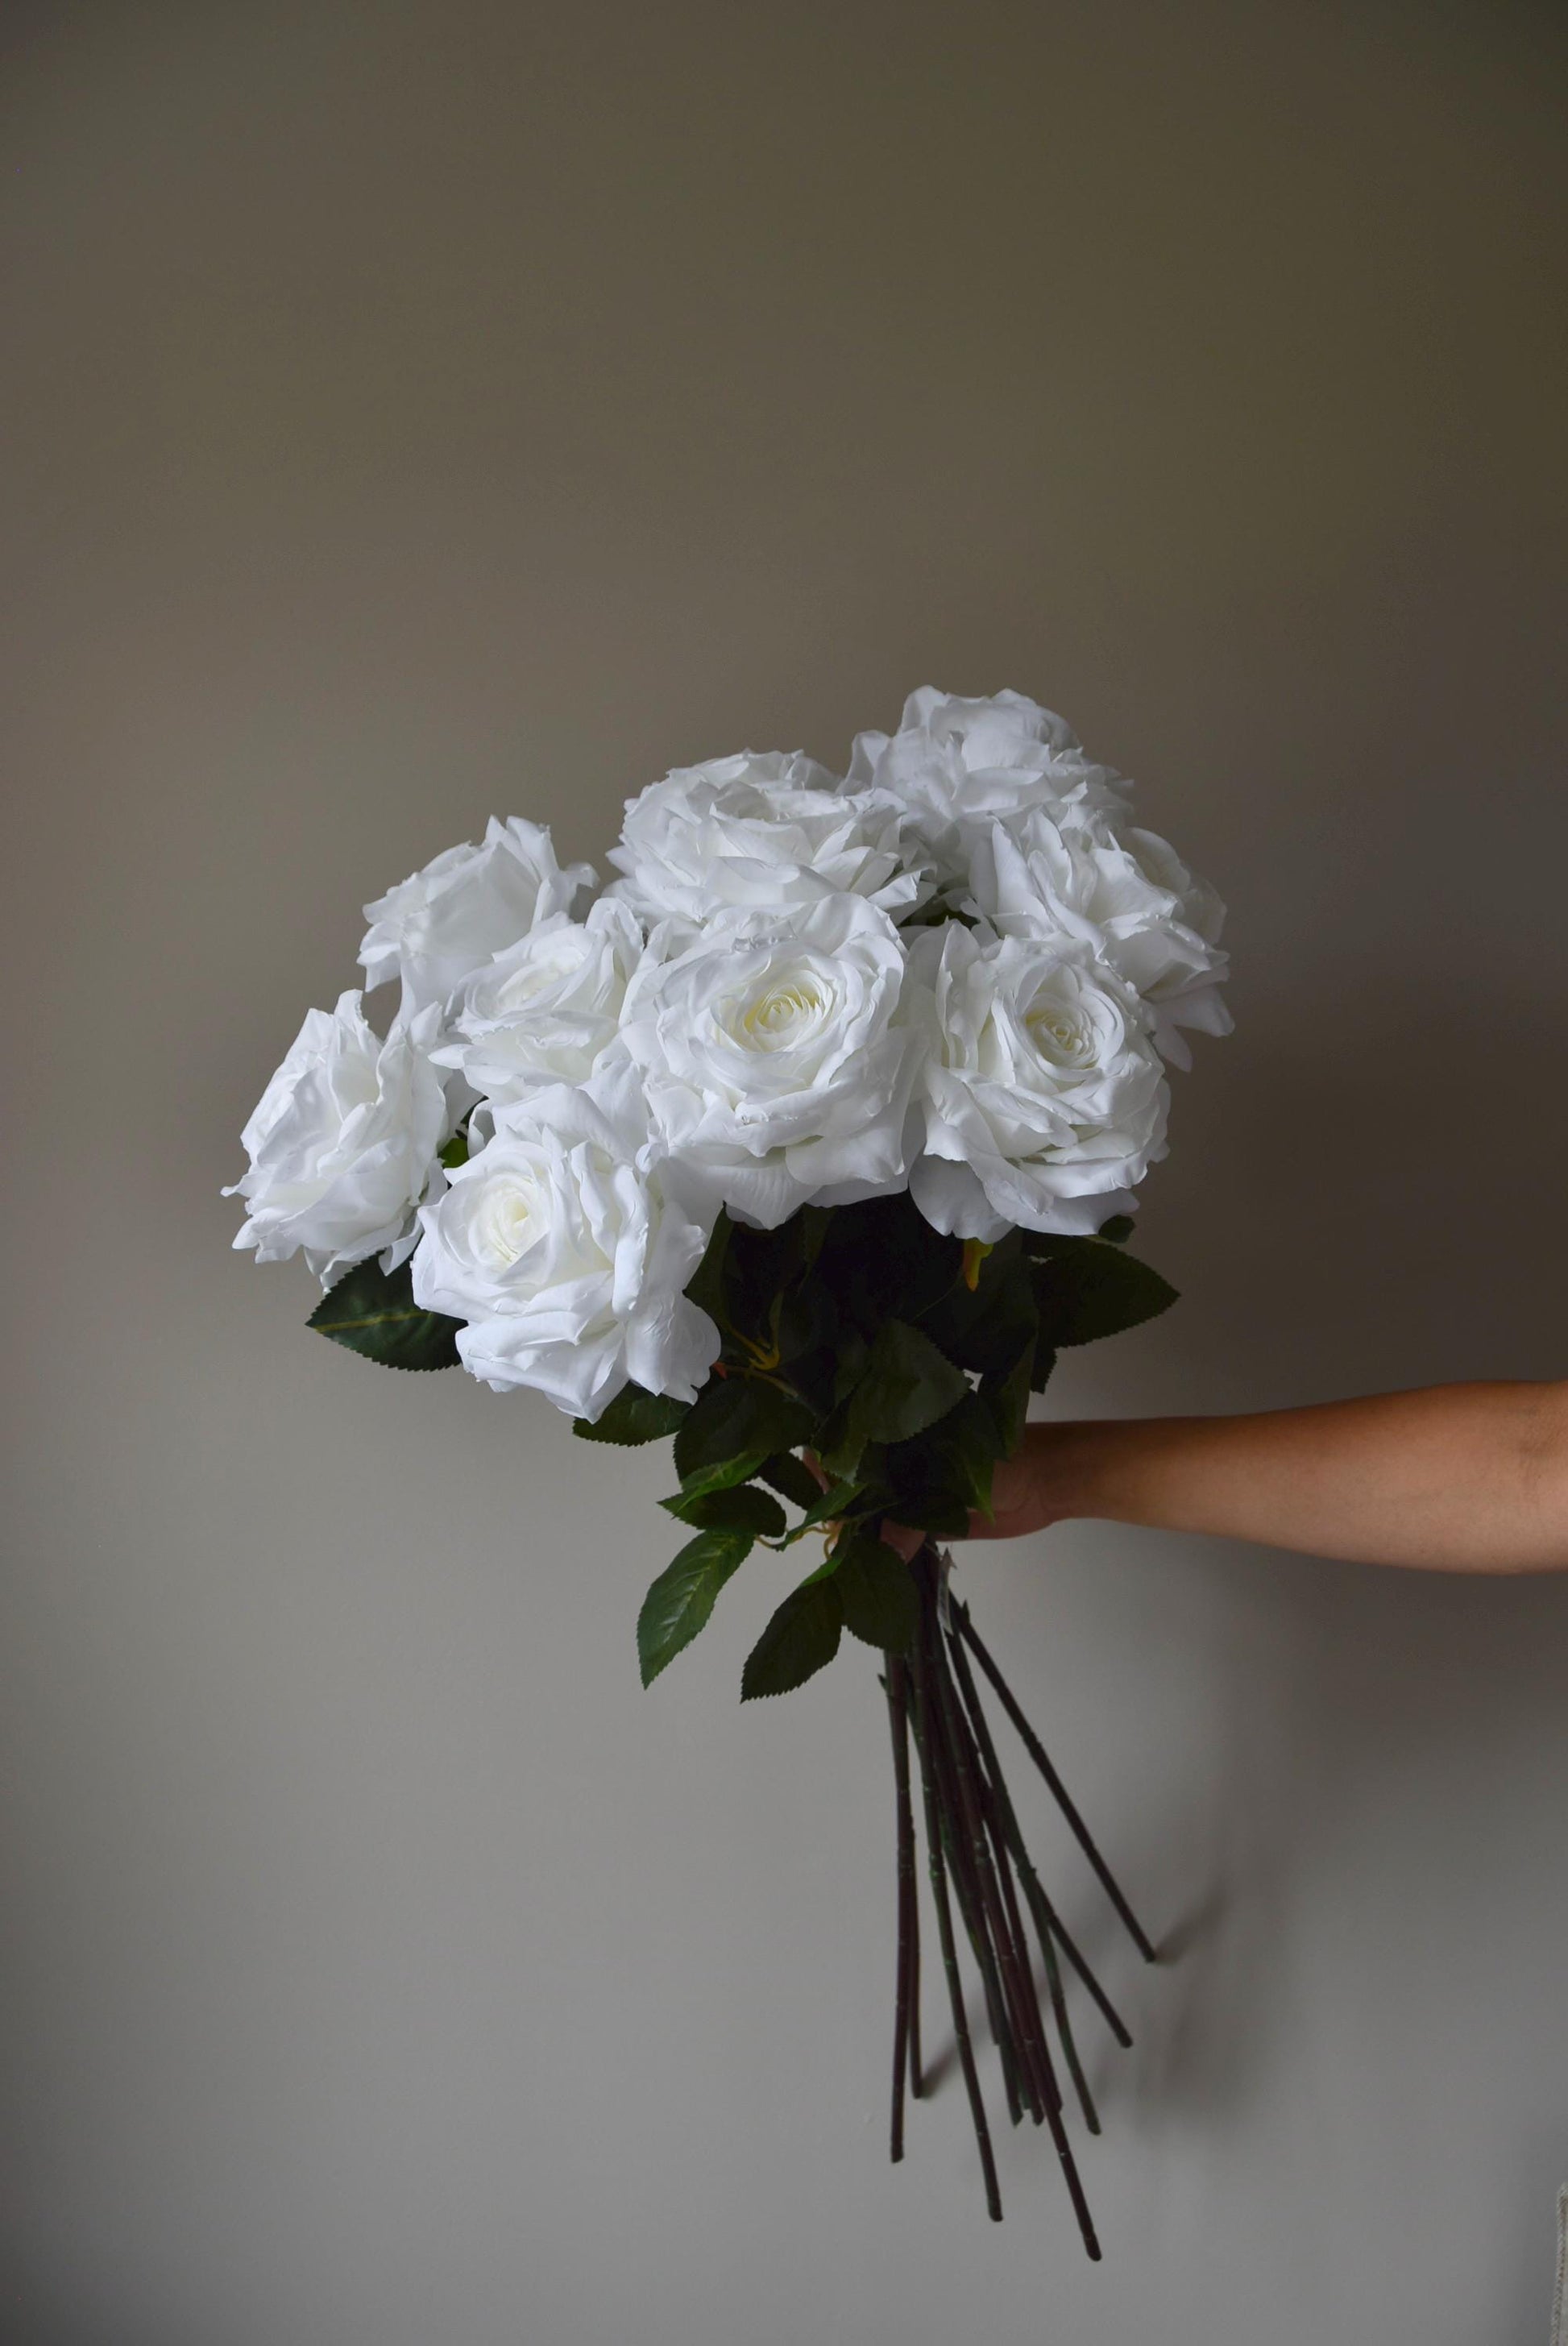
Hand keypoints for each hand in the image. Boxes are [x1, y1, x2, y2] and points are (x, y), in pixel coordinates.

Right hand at [807, 1432, 1073, 1561]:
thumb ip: (915, 1515)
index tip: (816, 1491)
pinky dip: (881, 1551)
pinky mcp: (926, 1518)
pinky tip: (866, 1569)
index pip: (848, 1443)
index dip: (827, 1464)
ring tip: (840, 1559)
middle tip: (829, 1536)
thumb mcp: (953, 1480)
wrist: (1050, 1482)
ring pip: (869, 1512)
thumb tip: (879, 1552)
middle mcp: (897, 1459)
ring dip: (855, 1534)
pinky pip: (894, 1535)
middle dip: (836, 1507)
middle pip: (851, 1483)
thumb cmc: (1005, 1460)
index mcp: (900, 1431)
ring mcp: (910, 1489)